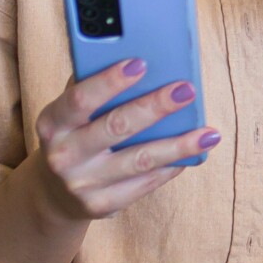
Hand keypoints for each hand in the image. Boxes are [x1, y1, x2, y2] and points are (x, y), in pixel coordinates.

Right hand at [26, 61, 217, 223]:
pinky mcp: (100, 205)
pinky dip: (171, 167)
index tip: (141, 63)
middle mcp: (63, 154)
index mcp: (53, 122)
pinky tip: (192, 154)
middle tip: (186, 90)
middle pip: (117, 126)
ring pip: (139, 160)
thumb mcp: (68, 113)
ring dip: (178, 145)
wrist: (54, 193)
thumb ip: (91, 86)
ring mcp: (82, 183)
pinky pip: (144, 184)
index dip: (110, 81)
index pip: (80, 98)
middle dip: (155, 106)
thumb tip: (135, 57)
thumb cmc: (73, 135)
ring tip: (209, 133)